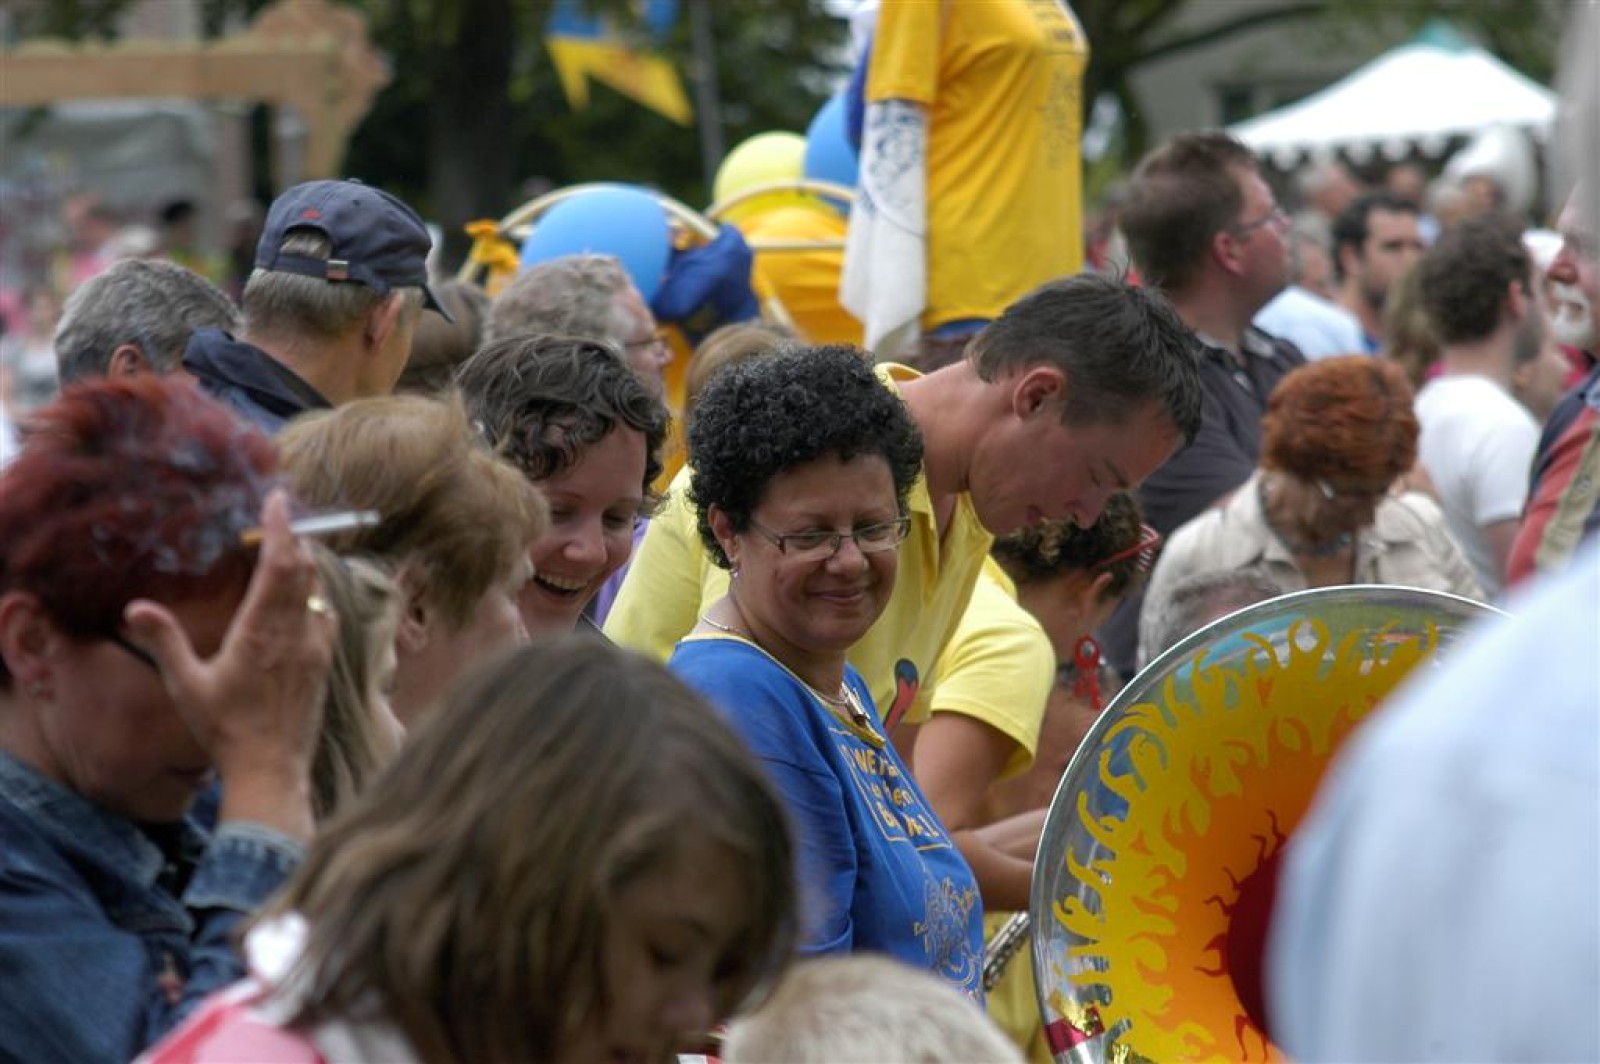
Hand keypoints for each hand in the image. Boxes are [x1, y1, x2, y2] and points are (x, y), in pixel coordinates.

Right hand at [123, 488, 335, 838]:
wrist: (273, 769)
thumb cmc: (226, 730)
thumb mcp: (186, 686)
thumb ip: (164, 641)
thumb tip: (135, 607)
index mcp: (262, 631)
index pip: (279, 565)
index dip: (279, 528)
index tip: (276, 500)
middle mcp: (296, 632)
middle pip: (304, 569)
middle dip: (292, 539)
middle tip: (276, 520)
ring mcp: (316, 647)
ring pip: (318, 590)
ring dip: (305, 565)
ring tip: (288, 550)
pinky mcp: (325, 662)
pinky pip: (325, 614)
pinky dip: (314, 595)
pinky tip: (303, 598)